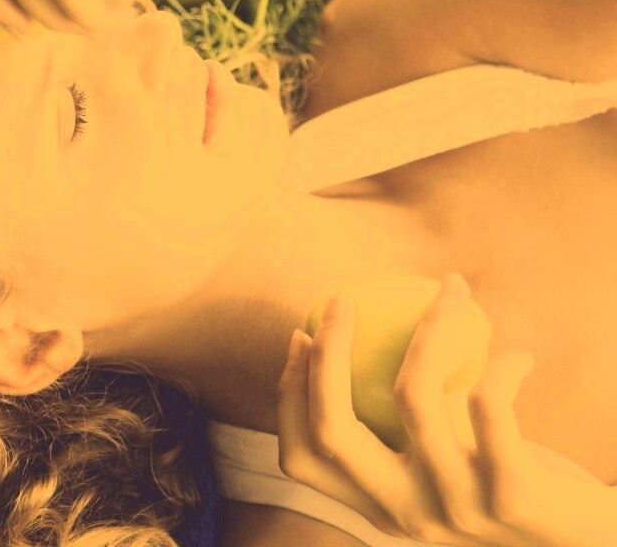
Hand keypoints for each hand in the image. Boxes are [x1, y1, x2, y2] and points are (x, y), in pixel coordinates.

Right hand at [277, 274, 616, 546]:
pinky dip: (501, 367)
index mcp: (379, 508)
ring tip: (450, 292)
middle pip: (333, 429)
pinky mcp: (511, 498)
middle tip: (339, 299)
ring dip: (429, 326)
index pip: (301, 456)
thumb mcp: (447, 474)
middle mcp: (406, 515)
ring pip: (412, 394)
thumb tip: (359, 347)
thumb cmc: (515, 491)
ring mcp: (455, 509)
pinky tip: (518, 358)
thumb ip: (406, 436)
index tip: (302, 335)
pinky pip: (487, 404)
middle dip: (326, 353)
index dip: (289, 391)